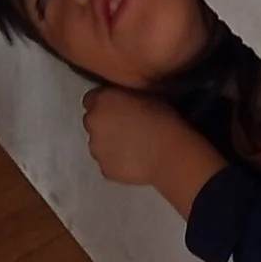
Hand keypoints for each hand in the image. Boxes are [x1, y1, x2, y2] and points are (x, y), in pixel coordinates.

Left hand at [83, 87, 214, 197]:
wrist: (169, 153)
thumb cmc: (163, 118)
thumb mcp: (143, 92)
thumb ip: (124, 95)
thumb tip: (124, 100)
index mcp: (101, 99)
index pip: (91, 99)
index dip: (106, 104)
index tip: (118, 108)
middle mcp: (92, 122)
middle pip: (93, 121)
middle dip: (105, 124)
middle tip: (127, 128)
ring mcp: (96, 148)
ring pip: (98, 144)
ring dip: (110, 143)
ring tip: (134, 146)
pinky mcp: (105, 169)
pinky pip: (108, 163)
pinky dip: (118, 162)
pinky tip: (135, 160)